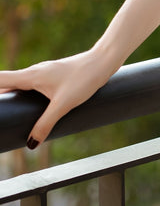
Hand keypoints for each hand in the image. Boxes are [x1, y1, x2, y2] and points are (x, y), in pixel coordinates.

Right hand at [0, 49, 114, 148]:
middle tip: (2, 114)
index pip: (0, 79)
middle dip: (0, 96)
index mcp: (31, 75)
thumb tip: (31, 143)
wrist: (103, 62)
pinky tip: (30, 104)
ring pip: (20, 83)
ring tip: (7, 109)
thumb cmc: (84, 79)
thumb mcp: (63, 105)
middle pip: (6, 83)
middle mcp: (34, 72)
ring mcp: (43, 72)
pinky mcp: (53, 76)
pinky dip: (24, 93)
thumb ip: (46, 124)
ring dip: (11, 94)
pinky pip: (31, 84)